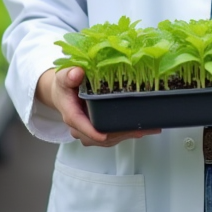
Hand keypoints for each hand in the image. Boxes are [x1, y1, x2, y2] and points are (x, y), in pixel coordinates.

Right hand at [36, 67, 161, 146]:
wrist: (63, 93)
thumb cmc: (65, 85)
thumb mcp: (64, 76)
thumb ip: (69, 75)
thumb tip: (77, 73)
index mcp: (71, 113)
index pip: (79, 123)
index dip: (92, 131)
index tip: (104, 135)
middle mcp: (79, 127)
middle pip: (99, 136)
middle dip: (120, 134)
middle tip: (141, 128)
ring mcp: (89, 132)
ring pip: (108, 139)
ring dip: (127, 135)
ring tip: (148, 128)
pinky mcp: (98, 132)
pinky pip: (112, 136)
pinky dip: (127, 133)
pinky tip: (142, 129)